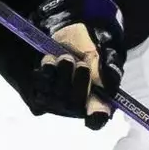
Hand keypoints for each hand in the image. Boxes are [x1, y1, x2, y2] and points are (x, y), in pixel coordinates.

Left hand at [32, 0, 124, 129]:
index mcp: (98, 100)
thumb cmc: (90, 45)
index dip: (96, 117)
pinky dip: (47, 69)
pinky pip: (41, 85)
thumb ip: (110, 67)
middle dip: (79, 82)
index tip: (95, 113)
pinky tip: (51, 59)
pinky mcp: (38, 93)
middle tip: (82, 64)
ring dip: (62, 72)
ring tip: (66, 57)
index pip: (97, 118)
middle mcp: (76, 106)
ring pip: (57, 95)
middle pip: (75, 105)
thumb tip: (110, 84)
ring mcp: (56, 102)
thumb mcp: (105, 51)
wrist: (65, 31)